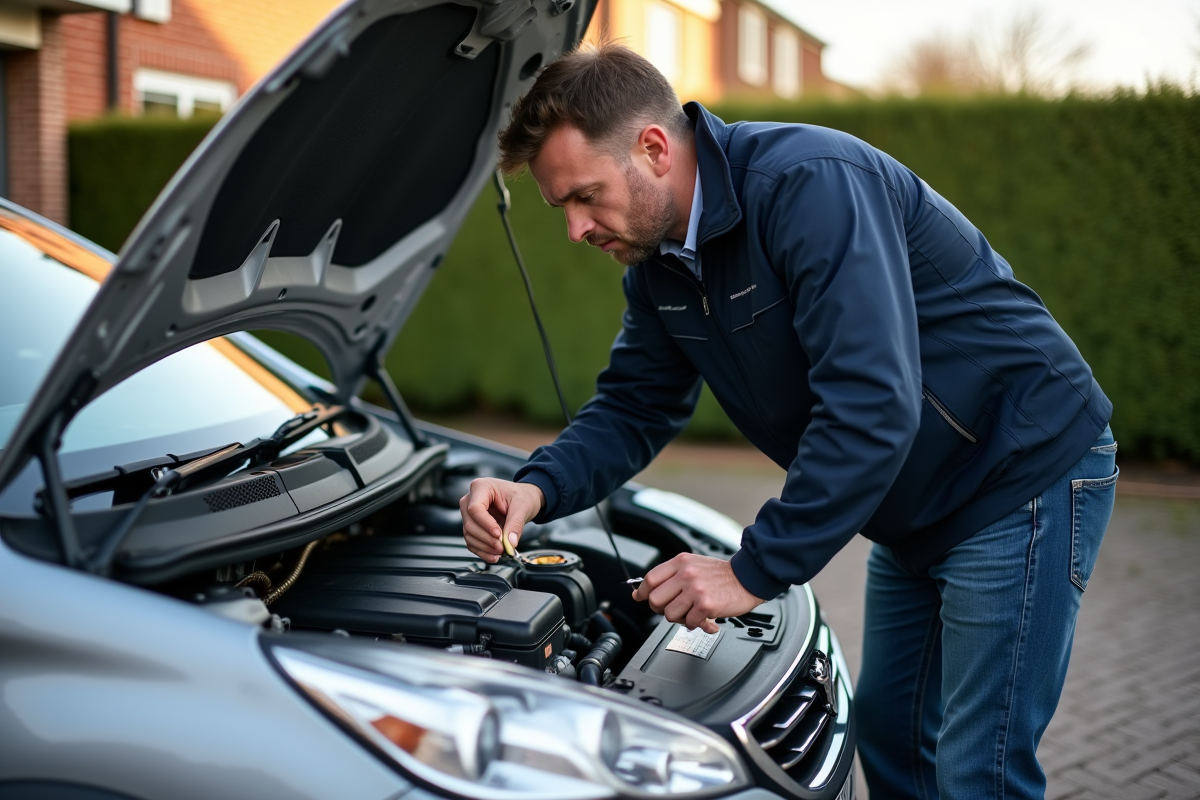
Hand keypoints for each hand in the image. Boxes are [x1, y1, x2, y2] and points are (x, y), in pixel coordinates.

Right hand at [460, 478, 544, 563]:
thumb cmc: (522, 496)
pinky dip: (482, 551)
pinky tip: (494, 555)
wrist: (524, 499)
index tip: (498, 534)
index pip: (475, 508)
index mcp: (481, 487)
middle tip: (503, 547)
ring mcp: (469, 514)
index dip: (485, 524)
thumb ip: (516, 524)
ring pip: (469, 534)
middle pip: (470, 523)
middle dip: (486, 539)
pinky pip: (472, 541)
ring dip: (484, 547)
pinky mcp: (472, 526)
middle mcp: (470, 500)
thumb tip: (510, 543)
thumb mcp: (523, 507)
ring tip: (501, 551)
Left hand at [632, 553, 763, 632]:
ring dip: (681, 618)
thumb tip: (645, 589)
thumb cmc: (721, 575)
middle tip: (674, 609)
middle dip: (662, 609)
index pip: (650, 579)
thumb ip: (672, 575)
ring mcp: (695, 589)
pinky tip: (705, 618)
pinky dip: (696, 624)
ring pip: (670, 614)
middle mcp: (686, 574)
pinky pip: (689, 623)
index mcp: (681, 562)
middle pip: (655, 600)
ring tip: (692, 613)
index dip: (642, 592)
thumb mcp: (694, 564)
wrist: (748, 578)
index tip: (640, 598)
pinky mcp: (705, 605)